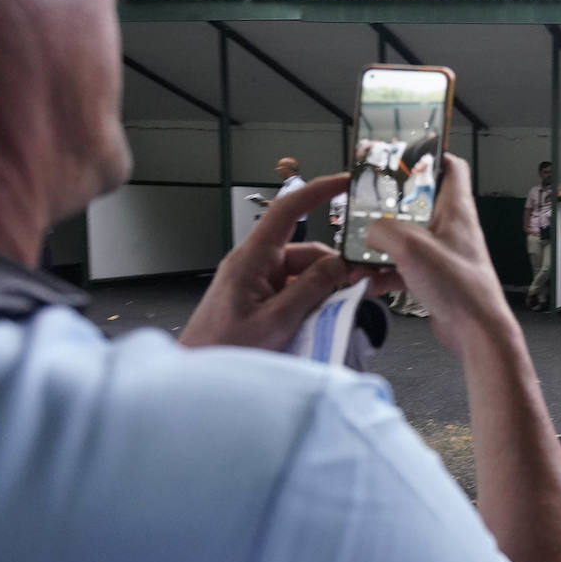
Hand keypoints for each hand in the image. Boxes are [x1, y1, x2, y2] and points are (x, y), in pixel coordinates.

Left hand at [181, 175, 396, 349]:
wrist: (199, 378)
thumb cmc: (225, 350)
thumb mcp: (277, 320)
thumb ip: (312, 289)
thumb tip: (342, 264)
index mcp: (251, 259)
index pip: (286, 211)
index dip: (317, 191)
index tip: (346, 183)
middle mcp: (255, 265)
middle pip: (306, 251)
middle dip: (334, 266)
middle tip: (361, 284)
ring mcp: (258, 283)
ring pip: (305, 273)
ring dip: (325, 289)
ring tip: (340, 311)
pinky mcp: (261, 300)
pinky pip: (296, 290)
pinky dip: (314, 301)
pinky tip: (324, 319)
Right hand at [366, 155, 514, 355]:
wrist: (475, 331)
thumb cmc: (458, 285)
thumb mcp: (410, 247)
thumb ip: (382, 230)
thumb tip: (369, 232)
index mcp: (456, 209)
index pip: (452, 168)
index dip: (431, 156)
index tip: (406, 154)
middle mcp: (452, 228)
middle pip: (419, 204)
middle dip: (390, 206)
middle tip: (367, 206)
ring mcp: (443, 254)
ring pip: (407, 239)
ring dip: (381, 245)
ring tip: (358, 251)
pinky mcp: (435, 278)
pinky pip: (404, 268)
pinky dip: (385, 272)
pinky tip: (368, 281)